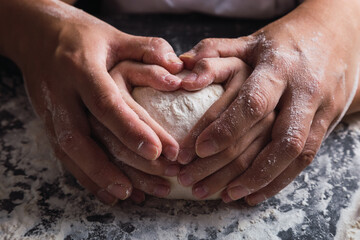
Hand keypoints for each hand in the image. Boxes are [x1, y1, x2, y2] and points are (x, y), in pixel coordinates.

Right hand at [1, 0, 183, 203]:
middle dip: (114, 166)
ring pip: (71, 154)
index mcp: (80, 68)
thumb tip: (179, 70)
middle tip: (155, 184)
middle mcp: (61, 94)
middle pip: (81, 138)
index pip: (105, 102)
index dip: (130, 128)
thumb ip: (147, 49)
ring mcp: (51, 112)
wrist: (38, 37)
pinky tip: (109, 193)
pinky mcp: (49, 124)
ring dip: (101, 179)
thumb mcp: (114, 36)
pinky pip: (64, 157)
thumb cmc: (82, 36)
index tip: (159, 151)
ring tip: (134, 196)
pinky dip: (86, 178)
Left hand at [179, 0, 359, 203]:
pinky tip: (254, 194)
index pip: (253, 103)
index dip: (225, 129)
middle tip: (197, 183)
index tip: (197, 150)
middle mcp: (303, 91)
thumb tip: (183, 69)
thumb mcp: (249, 40)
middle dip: (233, 166)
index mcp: (279, 66)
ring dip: (258, 181)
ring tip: (224, 196)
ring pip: (292, 154)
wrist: (335, 36)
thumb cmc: (283, 41)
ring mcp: (320, 109)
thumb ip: (214, 51)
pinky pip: (305, 158)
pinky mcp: (327, 123)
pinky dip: (279, 180)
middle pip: (274, 139)